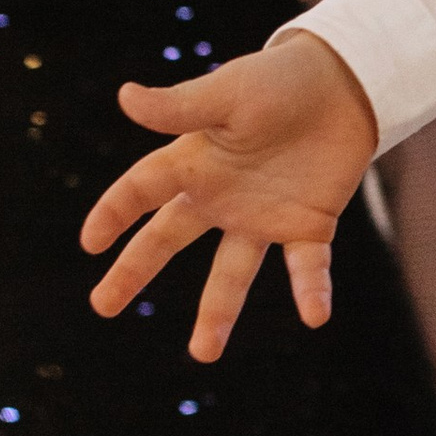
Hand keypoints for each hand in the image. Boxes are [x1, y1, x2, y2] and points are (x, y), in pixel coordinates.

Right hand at [81, 31, 378, 360]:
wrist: (345, 84)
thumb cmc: (279, 81)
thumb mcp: (228, 93)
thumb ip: (180, 106)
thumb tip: (125, 96)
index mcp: (196, 161)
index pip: (142, 190)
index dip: (115, 213)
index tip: (90, 242)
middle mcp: (222, 196)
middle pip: (169, 239)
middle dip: (134, 272)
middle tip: (102, 306)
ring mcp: (263, 215)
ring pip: (232, 272)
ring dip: (218, 312)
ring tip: (203, 354)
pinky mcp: (309, 224)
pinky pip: (307, 267)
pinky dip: (311, 290)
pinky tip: (316, 317)